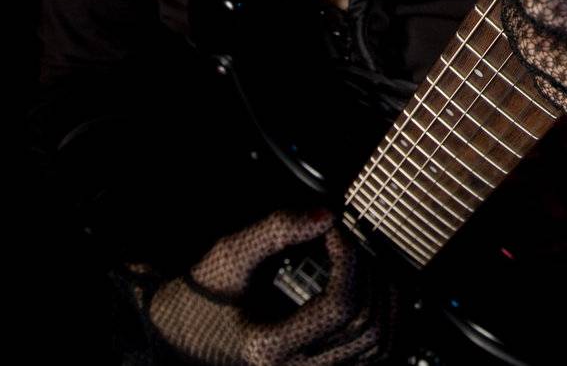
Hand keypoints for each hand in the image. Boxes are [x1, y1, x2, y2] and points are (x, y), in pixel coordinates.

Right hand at [122, 208, 397, 365]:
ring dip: (383, 294)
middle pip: (365, 324)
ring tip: (361, 261)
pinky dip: (385, 318)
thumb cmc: (202, 295)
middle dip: (368, 272)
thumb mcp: (228, 256)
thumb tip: (329, 214)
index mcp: (268, 347)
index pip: (340, 305)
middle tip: (347, 241)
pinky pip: (375, 354)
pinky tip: (372, 286)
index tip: (334, 229)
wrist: (181, 335)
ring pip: (378, 344)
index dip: (349, 258)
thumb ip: (275, 230)